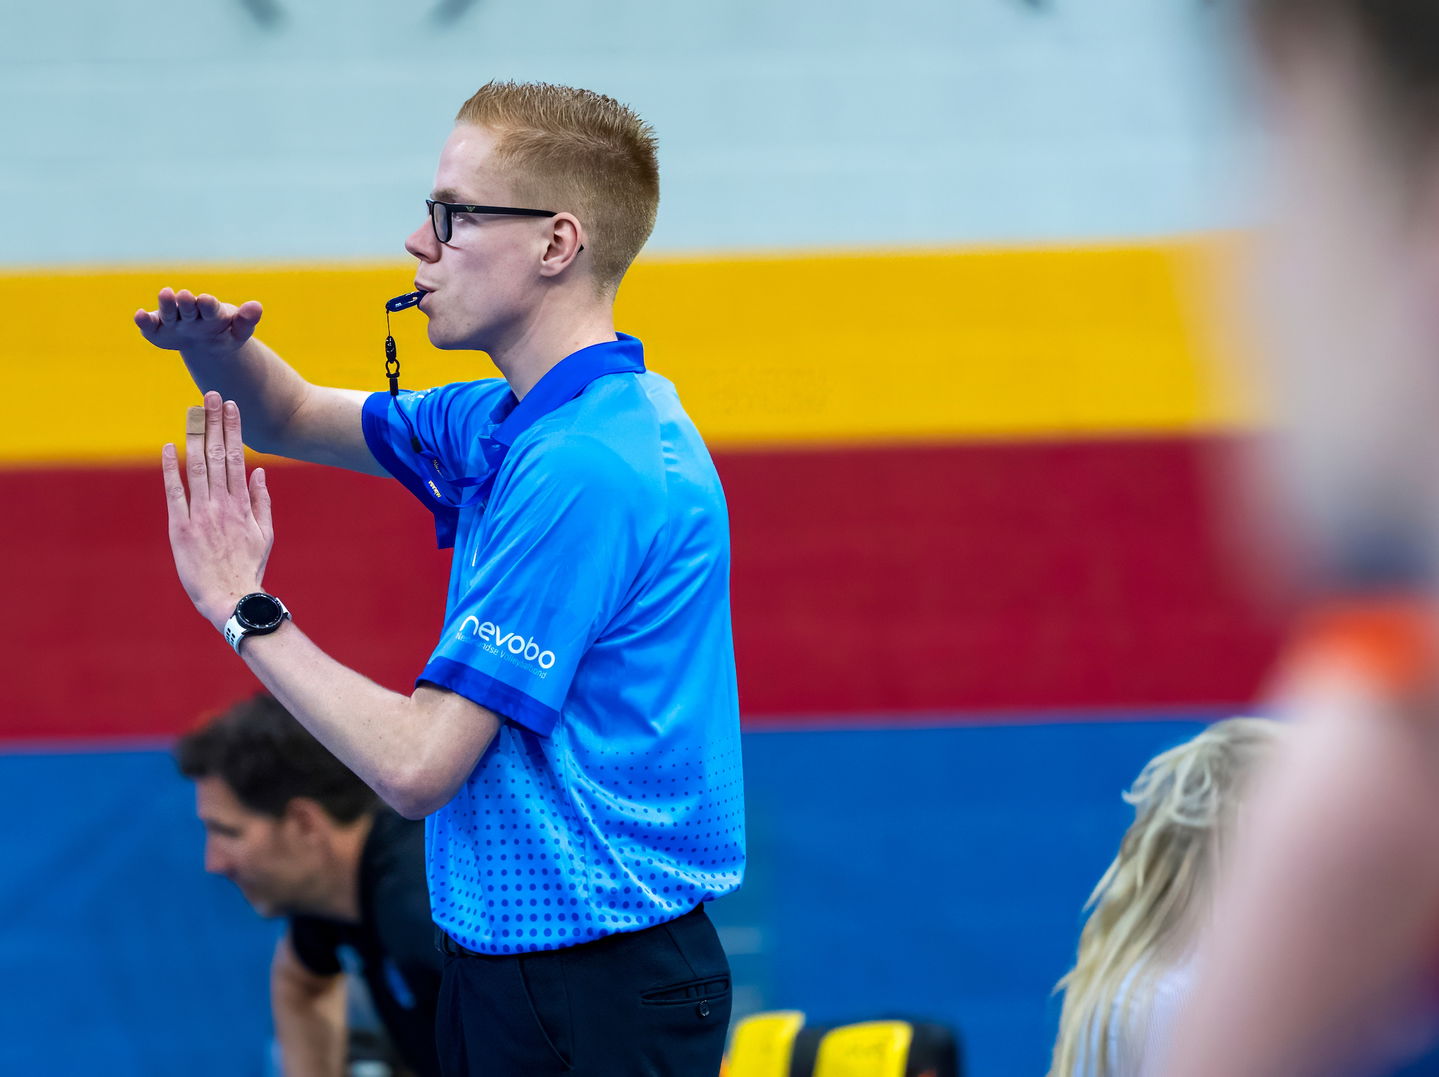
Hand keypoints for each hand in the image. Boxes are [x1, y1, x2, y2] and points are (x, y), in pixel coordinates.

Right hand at [135, 288, 262, 355]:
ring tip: (165, 294)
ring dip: (166, 304)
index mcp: (211, 311)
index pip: (210, 307)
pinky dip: (144, 321)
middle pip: (187, 307)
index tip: (206, 300)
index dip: (207, 304)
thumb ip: (246, 321)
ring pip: (169, 312)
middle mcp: (190, 312)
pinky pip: (149, 325)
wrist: (207, 344)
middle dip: (185, 302)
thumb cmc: (224, 334)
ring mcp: (173, 320)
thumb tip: (257, 306)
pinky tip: (139, 316)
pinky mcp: (157, 330)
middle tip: (183, 295)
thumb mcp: (238, 332)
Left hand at [162, 391, 274, 630]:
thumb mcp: (265, 534)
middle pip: (217, 454)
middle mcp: (222, 504)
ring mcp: (201, 514)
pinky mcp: (180, 528)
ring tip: (194, 411)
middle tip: (212, 396)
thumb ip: (261, 501)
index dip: (232, 429)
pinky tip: (169, 447)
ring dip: (195, 436)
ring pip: (197, 466)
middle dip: (215, 423)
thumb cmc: (249, 567)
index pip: (236, 457)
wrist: (231, 597)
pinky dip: (170, 469)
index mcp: (242, 504)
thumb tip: (259, 472)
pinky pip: (175, 492)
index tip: (231, 406)